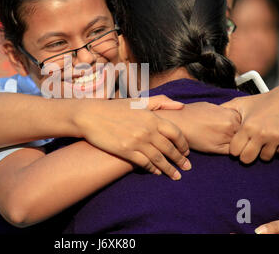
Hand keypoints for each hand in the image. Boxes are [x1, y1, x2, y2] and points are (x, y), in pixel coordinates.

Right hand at [75, 95, 190, 179]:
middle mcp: (147, 130)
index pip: (176, 133)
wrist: (91, 116)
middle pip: (170, 148)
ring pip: (159, 159)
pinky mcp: (126, 151)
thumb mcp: (139, 101)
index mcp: (152, 117)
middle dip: (180, 160)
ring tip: (176, 176)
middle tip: (187, 168)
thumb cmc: (115, 108)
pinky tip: (156, 172)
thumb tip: (181, 105)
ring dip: (169, 169)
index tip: (187, 151)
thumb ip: (161, 102)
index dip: (183, 144)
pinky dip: (152, 169)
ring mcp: (136, 141)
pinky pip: (144, 163)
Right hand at [155, 102, 240, 153]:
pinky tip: (222, 147)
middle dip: (244, 137)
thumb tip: (234, 118)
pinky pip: (231, 152)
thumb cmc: (191, 113)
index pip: (248, 123)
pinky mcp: (217, 148)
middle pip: (247, 135)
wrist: (177, 121)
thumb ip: (226, 114)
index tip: (243, 130)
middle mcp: (230, 125)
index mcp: (231, 113)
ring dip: (239, 145)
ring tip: (230, 143)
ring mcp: (225, 137)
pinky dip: (231, 152)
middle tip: (240, 138)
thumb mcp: (212, 107)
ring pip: (241, 144)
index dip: (246, 127)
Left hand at [221, 86, 278, 163]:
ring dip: (261, 153)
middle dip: (245, 155)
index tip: (237, 145)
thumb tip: (208, 114)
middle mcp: (261, 133)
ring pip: (264, 158)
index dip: (234, 149)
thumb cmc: (260, 102)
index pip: (235, 151)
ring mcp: (275, 138)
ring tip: (260, 143)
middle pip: (247, 159)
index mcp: (247, 126)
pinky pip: (278, 153)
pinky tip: (272, 139)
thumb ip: (225, 110)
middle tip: (247, 148)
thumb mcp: (240, 103)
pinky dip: (275, 148)